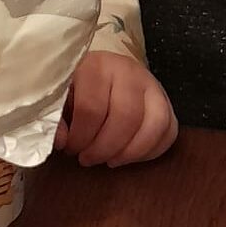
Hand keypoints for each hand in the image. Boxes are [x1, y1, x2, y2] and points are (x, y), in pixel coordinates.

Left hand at [55, 51, 177, 166]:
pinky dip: (152, 151)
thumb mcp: (59, 99)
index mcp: (97, 65)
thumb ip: (55, 120)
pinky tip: (129, 156)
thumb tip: (61, 141)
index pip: (92, 108)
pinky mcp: (165, 99)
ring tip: (110, 160)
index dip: (80, 137)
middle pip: (126, 117)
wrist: (99, 71)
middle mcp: (129, 70)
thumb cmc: (76, 88)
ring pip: (155, 122)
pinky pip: (170, 129)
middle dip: (105, 148)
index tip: (70, 149)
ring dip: (131, 152)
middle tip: (88, 159)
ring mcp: (152, 83)